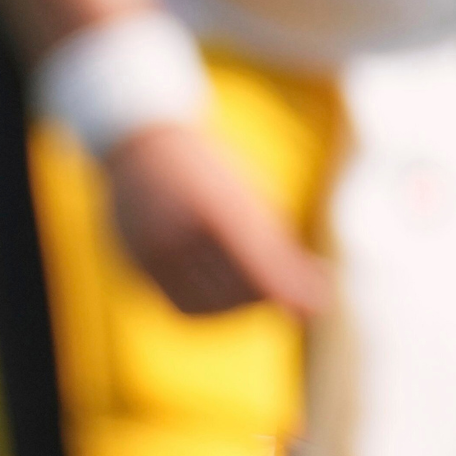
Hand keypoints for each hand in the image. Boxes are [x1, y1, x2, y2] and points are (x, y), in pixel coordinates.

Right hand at [105, 123, 330, 316]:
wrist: (140, 149)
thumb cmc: (208, 170)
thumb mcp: (250, 200)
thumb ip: (282, 253)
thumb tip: (318, 304)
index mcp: (210, 211)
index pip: (260, 273)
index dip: (292, 293)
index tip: (318, 303)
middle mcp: (174, 237)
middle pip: (237, 293)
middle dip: (267, 293)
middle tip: (281, 280)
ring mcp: (149, 255)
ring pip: (210, 306)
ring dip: (238, 303)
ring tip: (248, 278)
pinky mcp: (136, 269)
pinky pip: (182, 306)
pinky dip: (208, 305)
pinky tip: (218, 283)